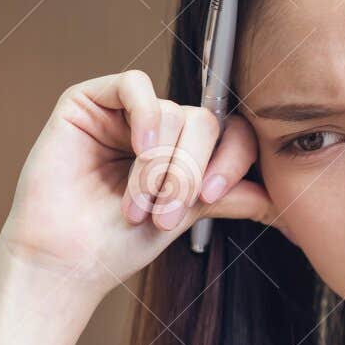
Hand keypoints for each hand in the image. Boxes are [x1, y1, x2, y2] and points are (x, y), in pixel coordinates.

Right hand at [0, 69, 279, 302]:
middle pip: (205, 122)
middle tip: (169, 210)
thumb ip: (228, 195)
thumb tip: (277, 195)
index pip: (229, 134)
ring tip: (142, 203)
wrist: (68, 260)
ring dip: (162, 164)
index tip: (214, 195)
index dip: (232, 158)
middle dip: (193, 169)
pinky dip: (146, 117)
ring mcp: (123, 113)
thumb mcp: (186, 216)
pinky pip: (134, 85)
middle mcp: (157, 128)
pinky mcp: (87, 101)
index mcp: (183, 152)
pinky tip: (139, 149)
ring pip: (173, 111)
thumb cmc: (118, 244)